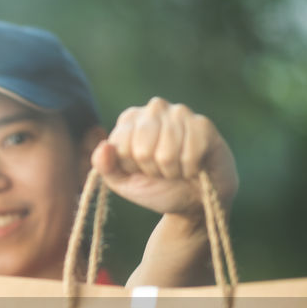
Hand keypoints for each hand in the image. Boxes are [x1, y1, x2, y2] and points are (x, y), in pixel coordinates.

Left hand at [91, 97, 237, 221]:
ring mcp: (180, 113)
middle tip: (163, 170)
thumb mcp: (124, 183)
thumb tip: (104, 147)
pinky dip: (190, 169)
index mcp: (130, 119)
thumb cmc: (158, 187)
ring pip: (166, 154)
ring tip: (178, 168)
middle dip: (152, 170)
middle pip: (141, 150)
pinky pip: (189, 155)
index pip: (119, 147)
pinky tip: (194, 166)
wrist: (196, 198)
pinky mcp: (203, 124)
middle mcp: (154, 108)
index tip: (142, 169)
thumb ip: (106, 167)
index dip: (131, 167)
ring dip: (172, 171)